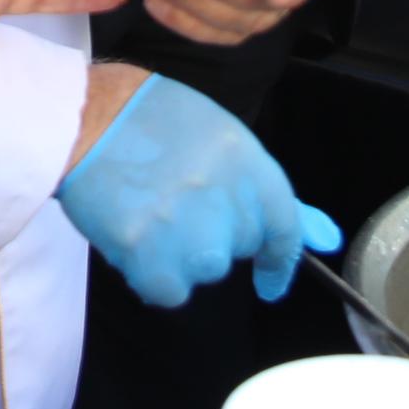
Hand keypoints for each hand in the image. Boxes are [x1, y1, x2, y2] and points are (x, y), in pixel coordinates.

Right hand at [56, 70, 339, 308]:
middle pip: (234, 250)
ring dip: (178, 254)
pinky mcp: (154, 260)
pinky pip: (167, 290)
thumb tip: (325, 238)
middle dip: (210, 234)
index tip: (271, 280)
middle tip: (173, 199)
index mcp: (251, 168)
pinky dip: (150, 273)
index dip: (279, 259)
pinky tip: (132, 233)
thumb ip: (266, 192)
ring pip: (200, 270)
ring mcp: (192, 236)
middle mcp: (229, 206)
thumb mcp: (219, 137)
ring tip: (148, 210)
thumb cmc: (147, 118)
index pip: (285, 230)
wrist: (83, 118)